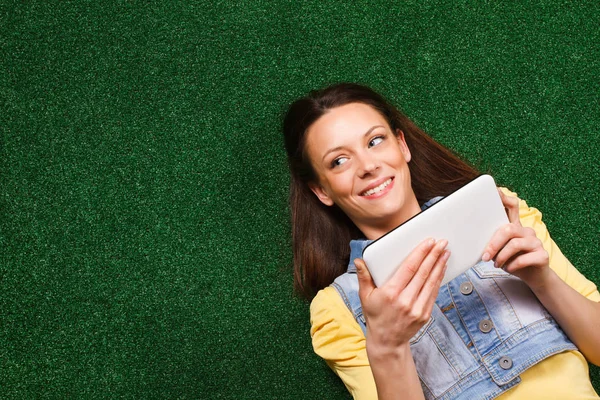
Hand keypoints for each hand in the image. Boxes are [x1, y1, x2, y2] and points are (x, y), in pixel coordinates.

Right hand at [354, 238, 449, 355]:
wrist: (387, 341)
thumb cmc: (375, 316)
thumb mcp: (365, 296)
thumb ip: (363, 277)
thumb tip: (359, 260)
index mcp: (390, 293)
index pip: (409, 268)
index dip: (420, 253)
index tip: (428, 242)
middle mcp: (405, 301)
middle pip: (423, 273)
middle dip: (434, 255)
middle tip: (442, 242)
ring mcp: (417, 309)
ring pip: (431, 282)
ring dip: (440, 265)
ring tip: (445, 252)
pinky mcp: (424, 314)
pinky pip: (433, 293)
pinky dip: (439, 279)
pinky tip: (441, 269)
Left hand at [482, 189, 551, 289]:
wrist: (534, 277)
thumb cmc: (513, 260)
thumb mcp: (499, 249)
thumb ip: (492, 241)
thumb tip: (473, 237)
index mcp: (515, 226)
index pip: (512, 206)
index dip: (504, 198)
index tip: (495, 192)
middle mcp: (527, 230)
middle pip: (508, 229)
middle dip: (493, 244)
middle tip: (485, 256)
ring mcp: (536, 242)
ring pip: (514, 244)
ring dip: (501, 257)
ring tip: (498, 264)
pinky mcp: (543, 255)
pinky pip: (523, 258)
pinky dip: (512, 265)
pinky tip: (509, 268)